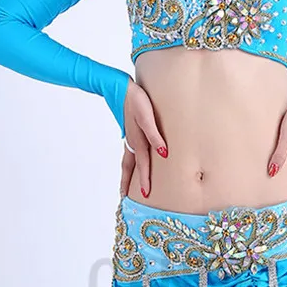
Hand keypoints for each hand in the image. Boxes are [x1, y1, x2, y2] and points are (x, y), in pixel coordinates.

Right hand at [120, 80, 167, 198]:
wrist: (123, 89)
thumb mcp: (148, 117)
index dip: (144, 180)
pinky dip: (128, 163)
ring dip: (126, 174)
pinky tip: (132, 163)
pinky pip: (128, 153)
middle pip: (128, 168)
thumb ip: (155, 136)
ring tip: (125, 186)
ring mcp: (129, 138)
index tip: (145, 194)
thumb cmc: (137, 101)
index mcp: (137, 141)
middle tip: (124, 197)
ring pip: (126, 161)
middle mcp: (131, 143)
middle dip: (127, 183)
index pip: (142, 165)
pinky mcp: (130, 133)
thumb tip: (163, 153)